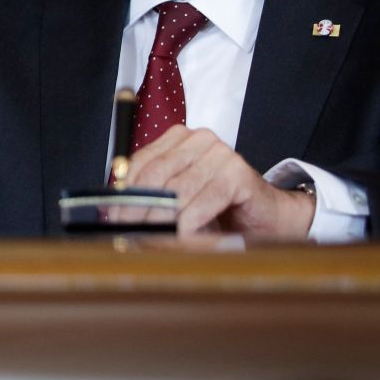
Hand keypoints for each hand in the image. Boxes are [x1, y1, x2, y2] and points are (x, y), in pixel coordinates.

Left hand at [123, 126, 315, 237]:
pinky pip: (205, 198)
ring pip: (179, 189)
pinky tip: (180, 237)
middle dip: (138, 208)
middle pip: (156, 174)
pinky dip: (190, 221)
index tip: (113, 218)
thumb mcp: (179, 199)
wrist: (267, 217)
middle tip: (128, 234)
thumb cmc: (220, 208)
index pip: (141, 162)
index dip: (124, 193)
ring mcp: (221, 153)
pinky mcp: (238, 173)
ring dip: (162, 220)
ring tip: (150, 241)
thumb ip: (150, 197)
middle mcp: (199, 140)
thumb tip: (114, 214)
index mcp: (179, 139)